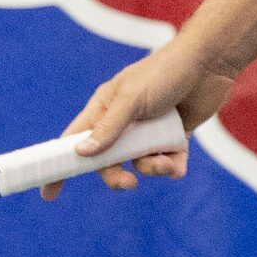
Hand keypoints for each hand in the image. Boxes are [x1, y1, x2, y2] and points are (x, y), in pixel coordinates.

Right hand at [38, 41, 238, 199]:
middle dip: (116, 176)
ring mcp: (148, 132)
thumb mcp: (131, 99)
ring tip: (167, 159)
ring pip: (140, 165)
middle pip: (107, 162)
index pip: (73, 140)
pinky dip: (173, 166)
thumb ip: (109, 128)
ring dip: (152, 167)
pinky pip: (167, 163)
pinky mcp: (173, 138)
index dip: (60, 166)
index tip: (48, 193)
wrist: (209, 64)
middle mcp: (123, 123)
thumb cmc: (165, 73)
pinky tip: (179, 161)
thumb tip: (81, 153)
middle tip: (129, 182)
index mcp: (104, 109)